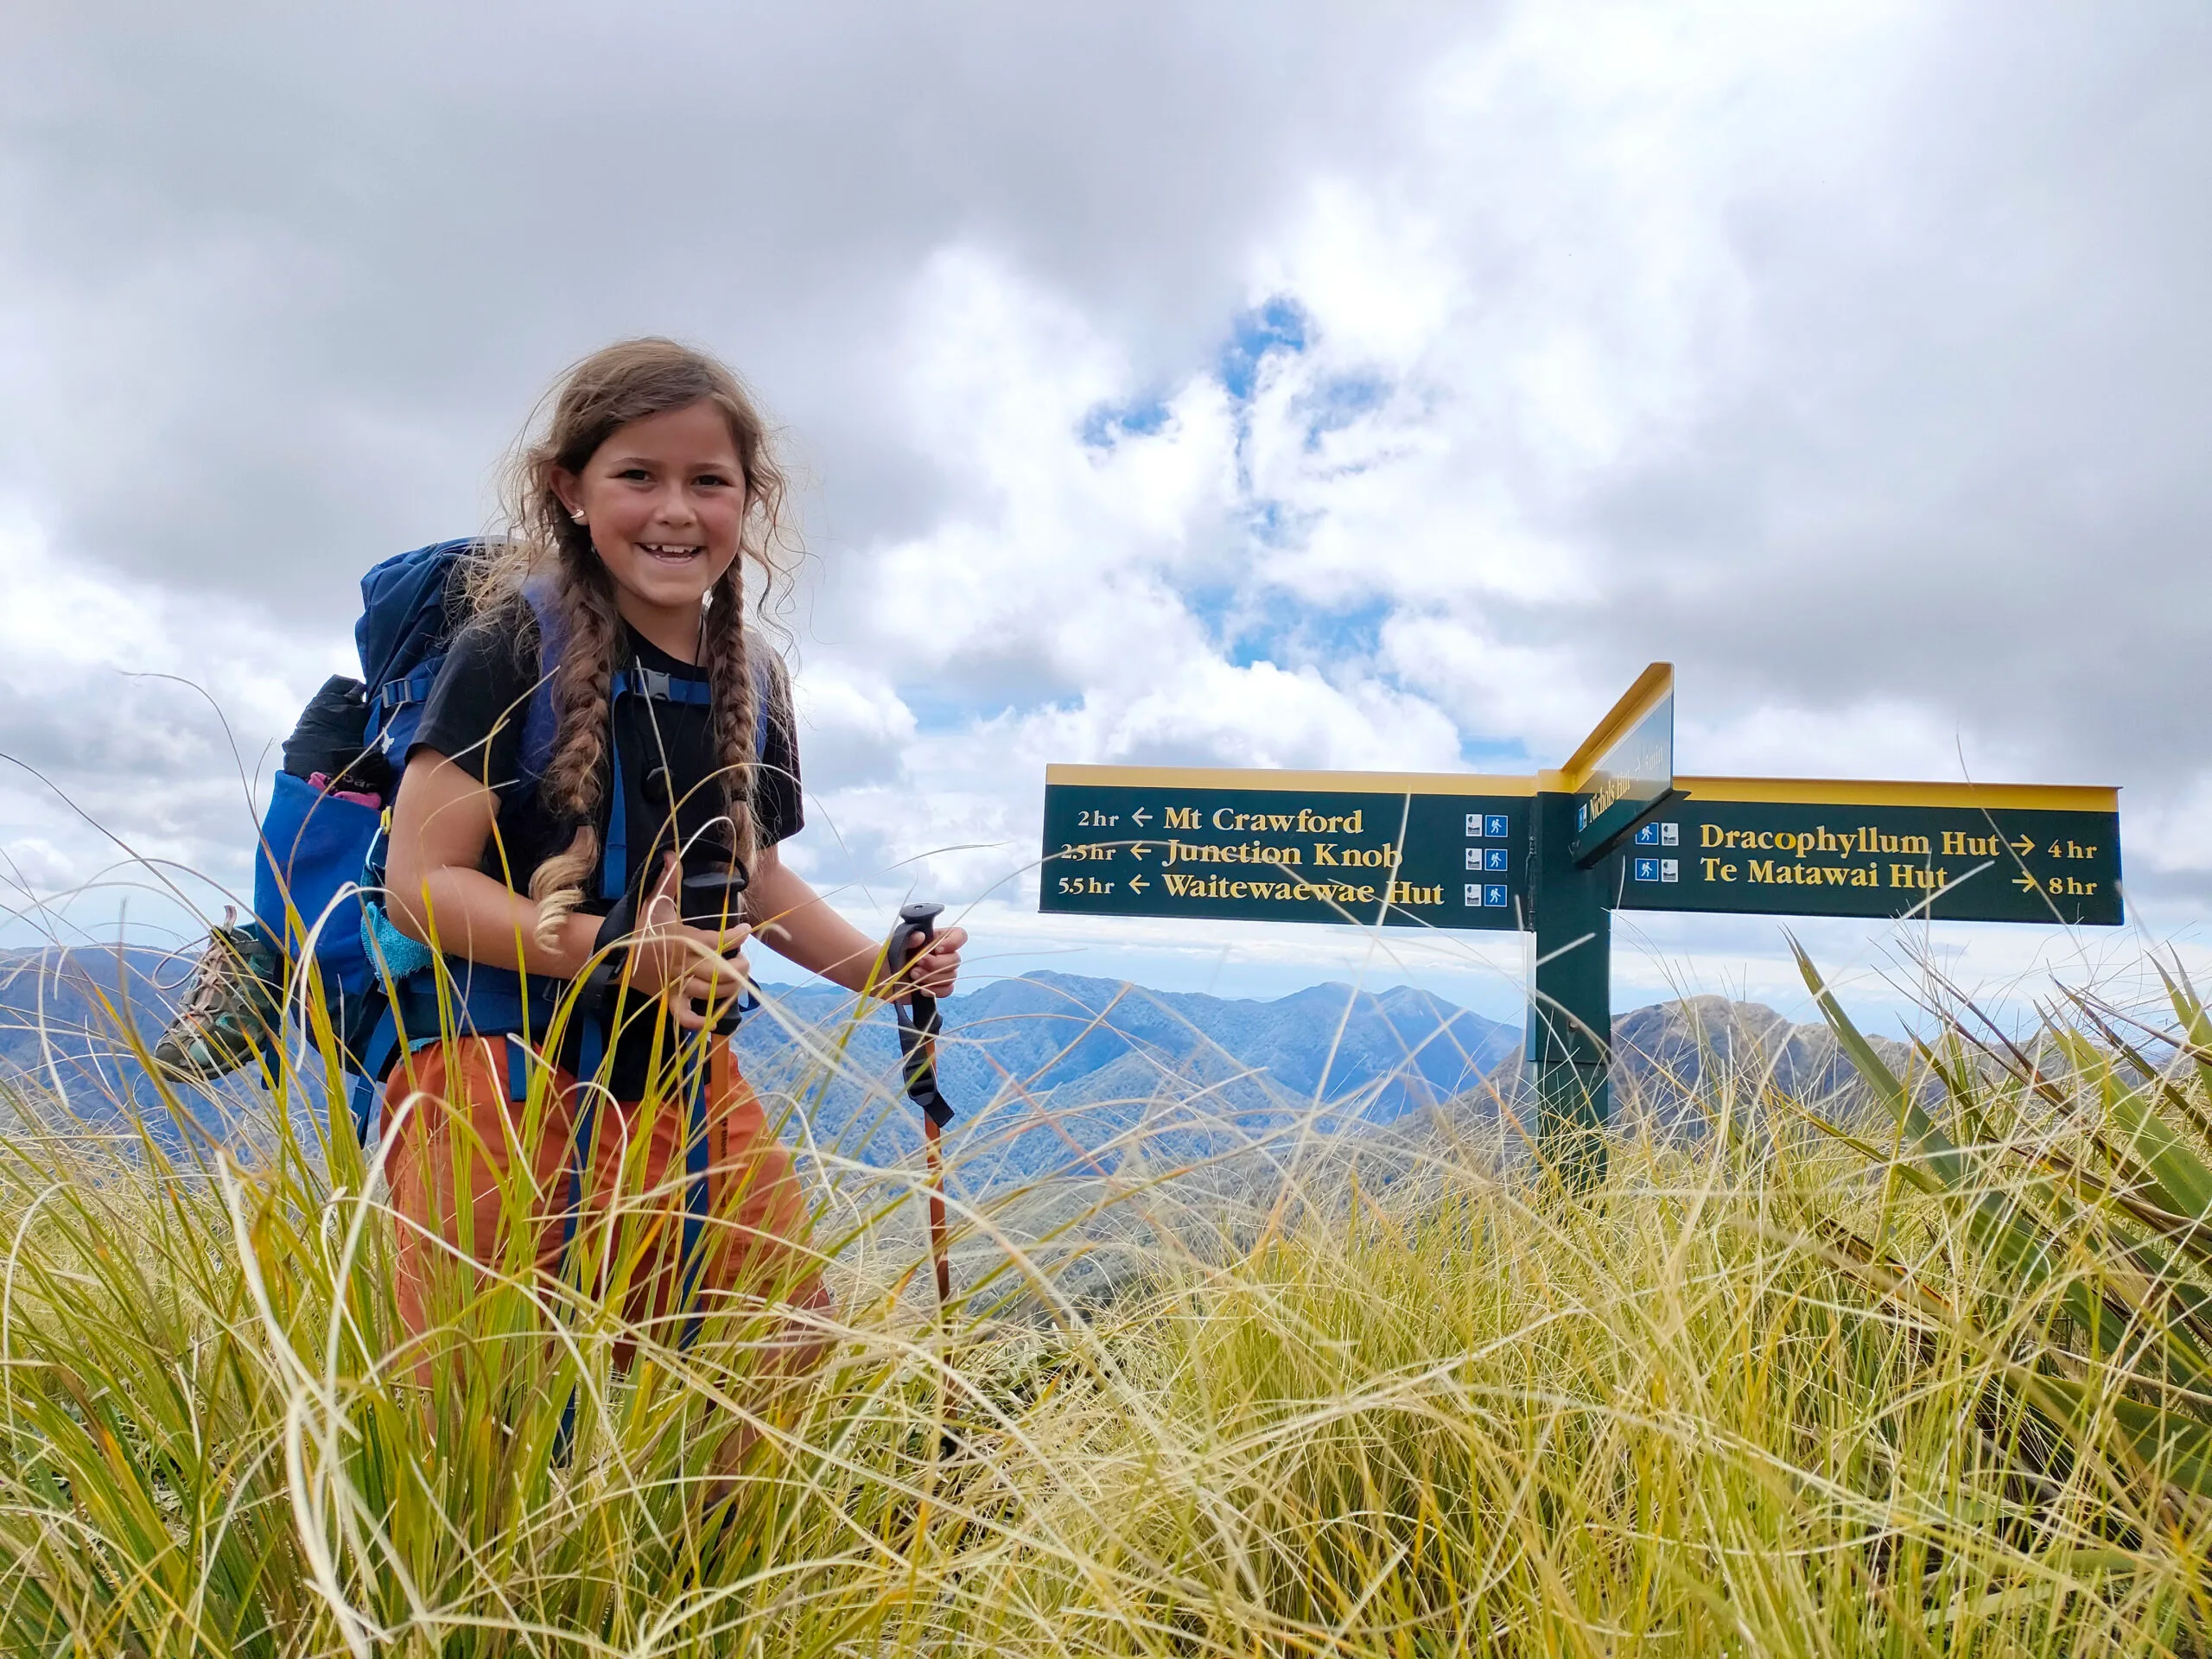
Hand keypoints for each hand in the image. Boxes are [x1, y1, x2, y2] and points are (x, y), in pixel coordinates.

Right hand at [624, 852, 752, 1029]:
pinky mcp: (668, 1000)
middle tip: (745, 961)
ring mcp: (676, 984)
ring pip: (710, 992)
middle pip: (721, 970)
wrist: (614, 954)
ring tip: (738, 980)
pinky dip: (699, 1021)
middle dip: (739, 966)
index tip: (745, 930)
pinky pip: (684, 1016)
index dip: (736, 935)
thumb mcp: (654, 903)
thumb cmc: (639, 928)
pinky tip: (712, 1017)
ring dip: (730, 989)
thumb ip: (668, 881)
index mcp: (683, 939)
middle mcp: (683, 964)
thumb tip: (672, 853)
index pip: (718, 939)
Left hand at [888, 923, 964, 1000]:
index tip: (938, 949)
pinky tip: (921, 988)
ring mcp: (942, 972)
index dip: (954, 942)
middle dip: (936, 964)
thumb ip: (909, 938)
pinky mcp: (938, 987)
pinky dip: (934, 990)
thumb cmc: (892, 954)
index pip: (959, 935)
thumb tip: (921, 936)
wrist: (884, 975)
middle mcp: (944, 955)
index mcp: (938, 938)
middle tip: (917, 963)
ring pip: (951, 976)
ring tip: (913, 975)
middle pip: (955, 960)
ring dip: (931, 977)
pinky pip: (947, 990)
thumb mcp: (897, 942)